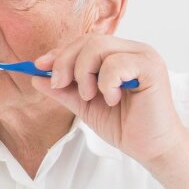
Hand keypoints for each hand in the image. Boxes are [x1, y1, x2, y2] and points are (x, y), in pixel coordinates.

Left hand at [32, 35, 188, 165]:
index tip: (38, 67)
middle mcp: (132, 50)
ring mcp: (143, 56)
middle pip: (88, 41)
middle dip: (65, 63)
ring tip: (91, 96)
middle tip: (60, 85)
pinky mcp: (151, 68)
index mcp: (118, 55)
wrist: (149, 148)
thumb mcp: (84, 106)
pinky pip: (116, 64)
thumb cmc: (123, 125)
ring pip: (98, 48)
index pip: (84, 42)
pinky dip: (106, 83)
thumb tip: (36, 77)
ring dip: (84, 75)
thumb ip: (64, 90)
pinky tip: (113, 99)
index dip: (59, 53)